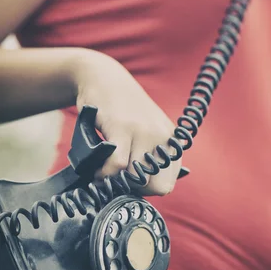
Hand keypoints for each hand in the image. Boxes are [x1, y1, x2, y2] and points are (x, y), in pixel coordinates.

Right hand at [72, 50, 181, 195]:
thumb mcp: (149, 133)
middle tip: (116, 177)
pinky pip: (116, 166)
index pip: (166, 185)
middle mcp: (163, 137)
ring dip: (114, 180)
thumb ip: (152, 159)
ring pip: (133, 178)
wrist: (105, 78)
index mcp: (172, 142)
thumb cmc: (124, 111)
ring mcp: (144, 131)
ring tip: (105, 169)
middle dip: (130, 187)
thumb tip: (145, 192)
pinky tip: (98, 166)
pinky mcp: (122, 127)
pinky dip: (104, 173)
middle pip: (151, 186)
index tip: (128, 180)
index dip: (144, 190)